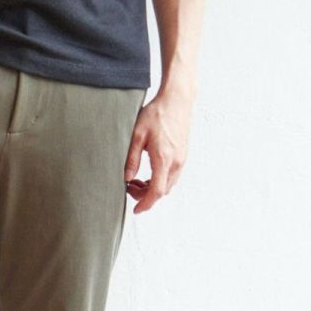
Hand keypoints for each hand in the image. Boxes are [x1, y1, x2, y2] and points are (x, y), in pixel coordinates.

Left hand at [124, 86, 192, 213]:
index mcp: (164, 159)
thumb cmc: (156, 114)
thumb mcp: (137, 135)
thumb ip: (132, 159)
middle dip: (145, 195)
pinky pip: (172, 176)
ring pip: (168, 184)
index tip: (136, 210)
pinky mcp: (183, 155)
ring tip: (136, 179)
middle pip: (163, 191)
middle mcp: (176, 162)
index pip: (156, 191)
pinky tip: (149, 172)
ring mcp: (182, 159)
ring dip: (153, 188)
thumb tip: (126, 178)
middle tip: (129, 187)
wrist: (177, 100)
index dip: (145, 204)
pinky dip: (160, 180)